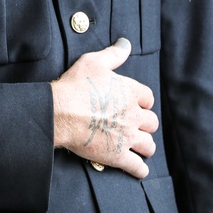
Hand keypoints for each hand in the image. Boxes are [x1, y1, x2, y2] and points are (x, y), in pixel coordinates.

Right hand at [50, 38, 158, 178]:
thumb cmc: (75, 85)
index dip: (141, 101)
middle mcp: (134, 115)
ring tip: (137, 146)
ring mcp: (127, 137)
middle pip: (152, 123)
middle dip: (144, 124)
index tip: (134, 103)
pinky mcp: (118, 156)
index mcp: (131, 92)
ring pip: (149, 145)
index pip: (148, 98)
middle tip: (134, 124)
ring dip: (145, 145)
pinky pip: (138, 167)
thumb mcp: (93, 61)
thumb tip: (126, 43)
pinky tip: (137, 168)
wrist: (60, 111)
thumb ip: (113, 54)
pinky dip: (139, 169)